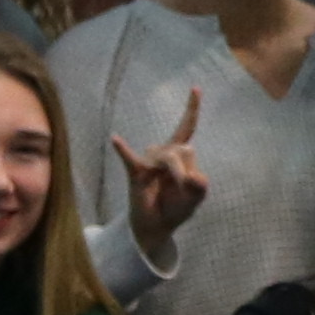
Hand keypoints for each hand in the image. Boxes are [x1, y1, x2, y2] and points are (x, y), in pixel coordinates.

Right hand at [114, 87, 208, 260]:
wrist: (157, 226)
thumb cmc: (177, 206)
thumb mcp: (197, 195)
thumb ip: (199, 183)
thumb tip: (185, 172)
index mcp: (180, 154)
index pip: (187, 127)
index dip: (192, 108)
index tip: (196, 88)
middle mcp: (163, 152)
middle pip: (181, 149)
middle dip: (186, 170)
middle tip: (183, 189)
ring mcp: (148, 162)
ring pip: (167, 157)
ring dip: (174, 175)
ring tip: (168, 190)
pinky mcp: (136, 173)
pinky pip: (130, 158)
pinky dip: (123, 149)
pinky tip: (115, 139)